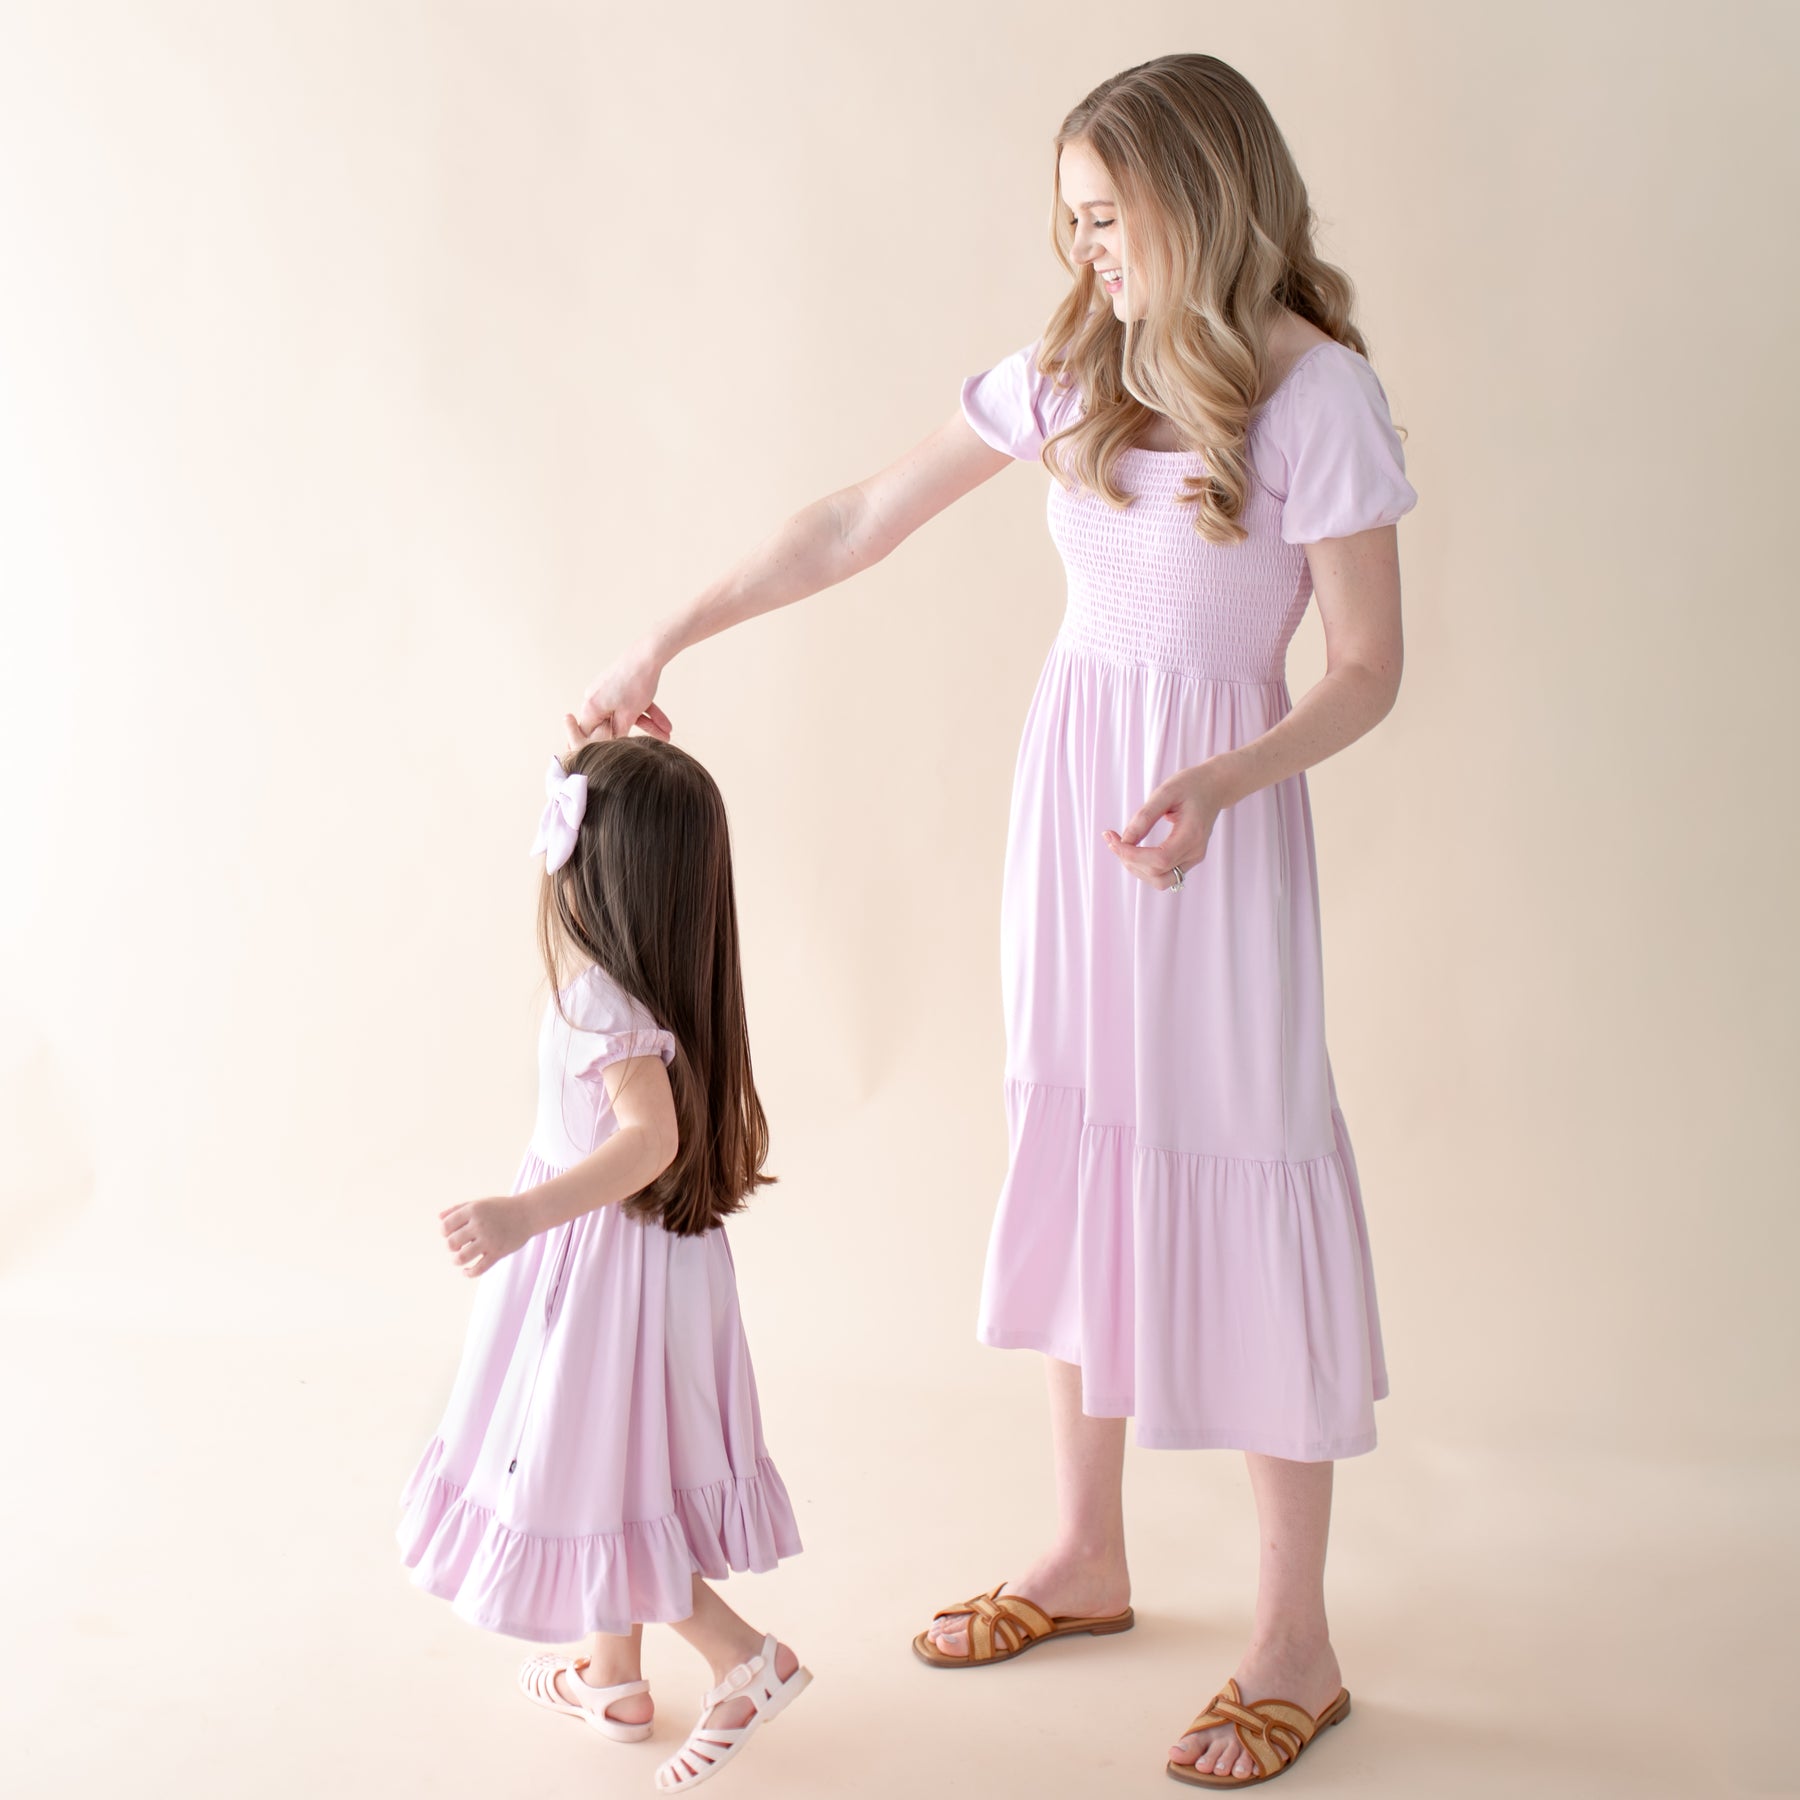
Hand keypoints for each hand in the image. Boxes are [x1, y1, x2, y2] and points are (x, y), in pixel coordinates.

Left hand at [438, 1195, 536, 1277]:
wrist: (528, 1213)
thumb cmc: (501, 1208)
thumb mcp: (479, 1203)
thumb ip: (458, 1209)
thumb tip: (439, 1218)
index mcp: (473, 1210)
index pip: (445, 1226)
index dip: (444, 1232)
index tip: (452, 1233)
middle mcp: (479, 1224)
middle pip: (451, 1243)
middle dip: (451, 1247)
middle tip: (458, 1245)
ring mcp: (489, 1240)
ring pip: (462, 1257)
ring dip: (456, 1260)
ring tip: (459, 1258)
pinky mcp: (498, 1252)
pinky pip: (478, 1269)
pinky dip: (468, 1273)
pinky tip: (466, 1271)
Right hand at [568, 647, 673, 750]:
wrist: (648, 655)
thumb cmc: (635, 684)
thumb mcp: (628, 716)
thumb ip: (618, 734)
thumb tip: (612, 747)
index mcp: (591, 706)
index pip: (589, 734)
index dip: (600, 746)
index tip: (613, 755)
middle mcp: (595, 698)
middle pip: (612, 725)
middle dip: (633, 737)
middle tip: (644, 749)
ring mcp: (608, 691)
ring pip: (626, 715)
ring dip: (647, 726)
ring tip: (667, 736)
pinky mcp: (621, 686)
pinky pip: (632, 705)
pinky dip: (647, 713)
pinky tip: (665, 725)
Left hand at [1104, 760, 1229, 890]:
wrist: (1213, 788)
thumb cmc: (1190, 785)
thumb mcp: (1165, 792)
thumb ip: (1145, 816)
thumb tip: (1125, 840)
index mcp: (1192, 834)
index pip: (1160, 859)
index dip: (1132, 855)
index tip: (1112, 839)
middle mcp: (1195, 852)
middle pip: (1158, 874)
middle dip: (1130, 861)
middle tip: (1112, 839)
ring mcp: (1193, 859)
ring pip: (1160, 881)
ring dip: (1136, 868)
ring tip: (1121, 846)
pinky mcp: (1187, 860)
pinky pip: (1163, 875)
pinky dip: (1144, 867)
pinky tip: (1133, 850)